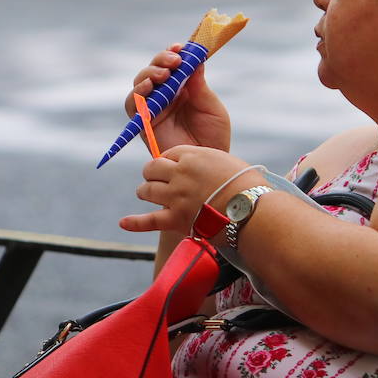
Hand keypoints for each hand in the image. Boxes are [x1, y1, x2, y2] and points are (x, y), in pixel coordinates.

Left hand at [120, 146, 253, 234]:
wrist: (253, 211)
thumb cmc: (248, 186)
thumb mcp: (228, 162)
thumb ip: (208, 162)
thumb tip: (205, 168)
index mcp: (193, 156)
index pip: (168, 154)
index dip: (168, 161)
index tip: (171, 167)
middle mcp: (180, 174)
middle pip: (152, 169)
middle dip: (152, 174)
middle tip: (156, 180)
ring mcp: (175, 197)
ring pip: (146, 191)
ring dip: (146, 192)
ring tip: (149, 195)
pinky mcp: (175, 219)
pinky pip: (148, 221)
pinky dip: (135, 223)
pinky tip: (124, 223)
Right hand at [127, 45, 230, 151]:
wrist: (206, 166)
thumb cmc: (213, 137)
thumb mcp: (210, 107)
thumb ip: (199, 86)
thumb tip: (195, 60)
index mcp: (181, 89)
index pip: (172, 65)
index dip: (173, 53)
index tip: (181, 47)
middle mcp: (164, 97)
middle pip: (153, 71)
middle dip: (160, 61)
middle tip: (174, 61)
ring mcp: (152, 110)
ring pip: (140, 84)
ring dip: (148, 74)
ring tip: (162, 74)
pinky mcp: (143, 124)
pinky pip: (133, 106)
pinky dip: (137, 94)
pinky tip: (148, 88)